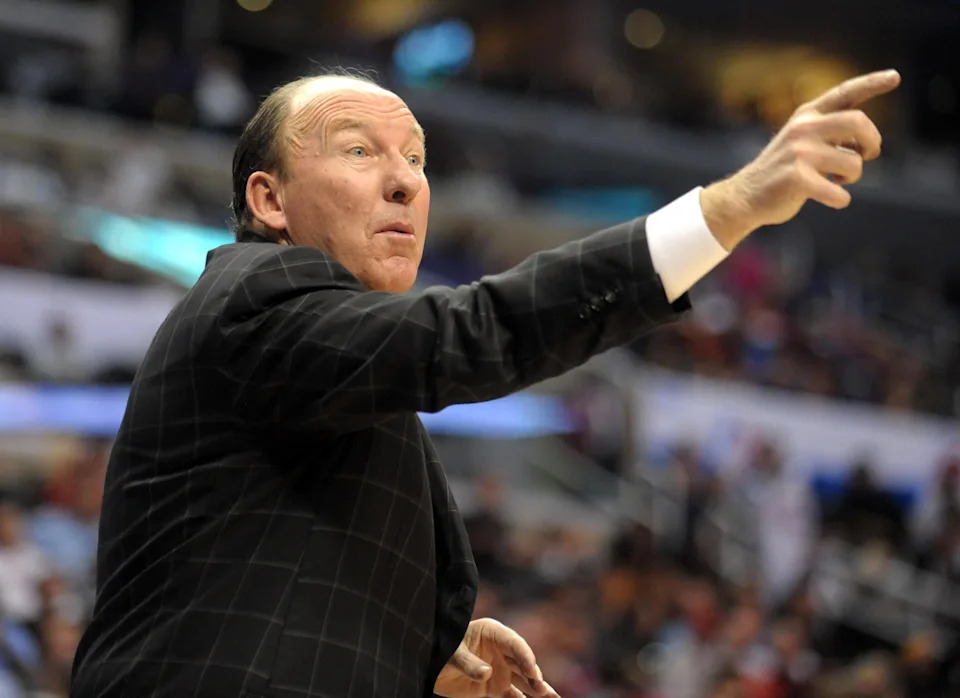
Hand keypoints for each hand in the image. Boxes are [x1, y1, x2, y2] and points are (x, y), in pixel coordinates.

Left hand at [434, 618, 560, 697]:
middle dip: (534, 675)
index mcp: (492, 632)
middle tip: (541, 688)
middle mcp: (502, 650)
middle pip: (523, 662)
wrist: (429, 664)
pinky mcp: (496, 687)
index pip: (514, 643)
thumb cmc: (440, 649)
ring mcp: (501, 669)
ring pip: (524, 680)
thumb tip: (487, 674)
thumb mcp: (451, 653)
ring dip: (538, 689)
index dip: (524, 656)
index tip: (532, 671)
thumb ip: (468, 663)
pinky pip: (514, 695)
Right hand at [700, 69, 901, 248]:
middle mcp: (803, 128)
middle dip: (872, 143)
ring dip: (853, 177)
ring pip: (854, 162)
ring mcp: (799, 153)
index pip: (845, 93)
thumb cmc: (781, 171)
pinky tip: (829, 198)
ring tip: (837, 180)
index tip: (895, 77)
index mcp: (806, 115)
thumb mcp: (801, 141)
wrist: (744, 197)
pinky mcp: (796, 178)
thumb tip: (869, 141)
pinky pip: (839, 192)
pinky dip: (840, 199)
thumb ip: (830, 132)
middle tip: (867, 155)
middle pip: (859, 123)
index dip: (872, 83)